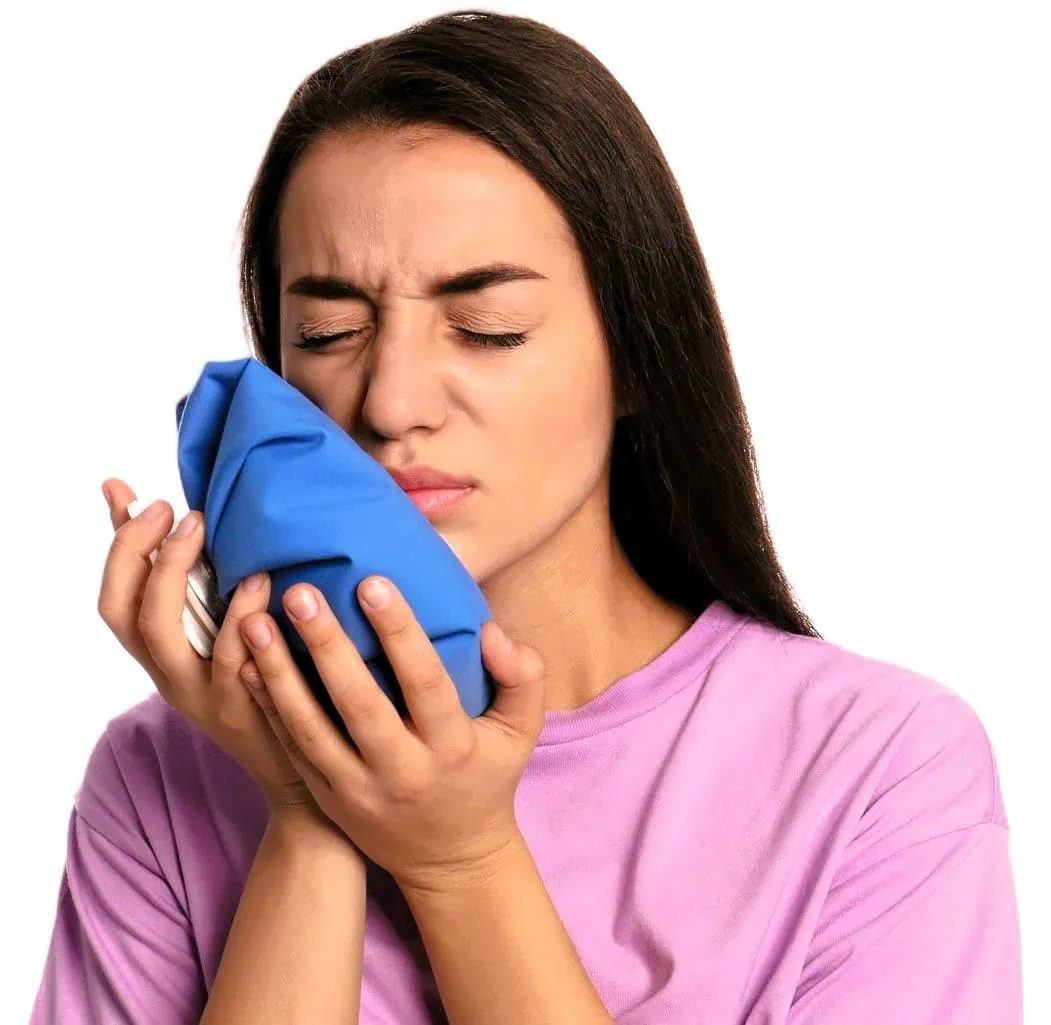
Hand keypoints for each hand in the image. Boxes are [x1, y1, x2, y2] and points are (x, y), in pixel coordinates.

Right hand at [97, 477, 319, 815]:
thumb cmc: (263, 687)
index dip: (119, 548)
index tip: (141, 498)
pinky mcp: (247, 708)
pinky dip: (243, 614)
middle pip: (129, 615)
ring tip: (209, 531)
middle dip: (143, 554)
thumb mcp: (224, 639)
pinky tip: (265, 581)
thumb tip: (158, 514)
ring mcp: (206, 695)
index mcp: (165, 658)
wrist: (300, 773)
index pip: (114, 603)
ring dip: (178, 576)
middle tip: (179, 511)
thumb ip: (202, 585)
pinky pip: (234, 660)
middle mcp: (174, 677)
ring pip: (164, 636)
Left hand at [237, 576, 545, 892]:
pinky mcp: (327, 796)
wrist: (451, 859)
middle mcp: (400, 769)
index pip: (424, 682)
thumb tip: (491, 632)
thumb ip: (522, 677)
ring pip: (309, 728)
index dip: (399, 633)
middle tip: (298, 593)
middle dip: (325, 645)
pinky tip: (245, 665)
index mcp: (451, 746)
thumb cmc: (486, 777)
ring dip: (278, 674)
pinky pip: (292, 748)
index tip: (372, 583)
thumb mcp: (521, 732)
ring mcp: (356, 788)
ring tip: (253, 622)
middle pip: (357, 703)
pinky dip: (267, 707)